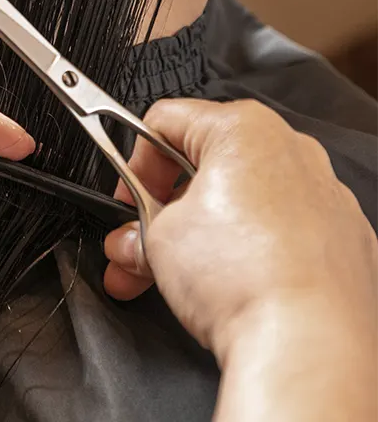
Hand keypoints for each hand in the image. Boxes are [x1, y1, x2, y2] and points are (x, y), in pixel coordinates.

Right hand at [103, 99, 377, 419]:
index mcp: (245, 129)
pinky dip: (245, 253)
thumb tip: (134, 239)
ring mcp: (323, 198)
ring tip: (162, 278)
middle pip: (201, 168)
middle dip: (160, 212)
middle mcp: (291, 152)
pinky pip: (278, 234)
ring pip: (238, 204)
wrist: (306, 345)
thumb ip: (139, 224)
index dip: (132, 163)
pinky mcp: (341, 243)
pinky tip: (219, 287)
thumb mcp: (157, 236)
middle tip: (137, 243)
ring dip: (195, 237)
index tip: (125, 199)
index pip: (165, 122)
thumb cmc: (244, 277)